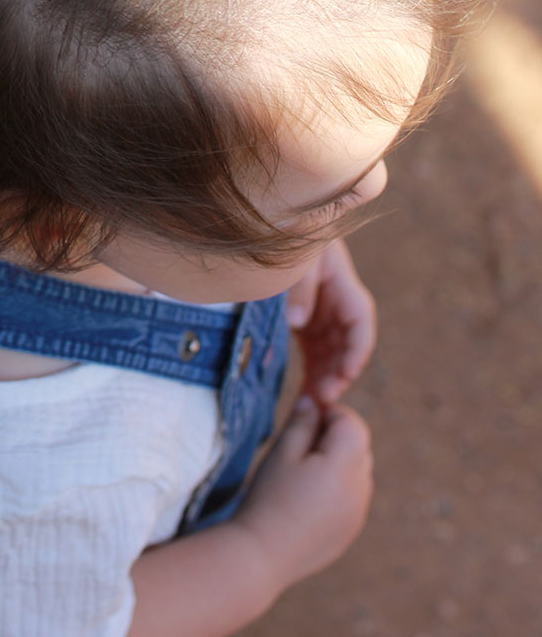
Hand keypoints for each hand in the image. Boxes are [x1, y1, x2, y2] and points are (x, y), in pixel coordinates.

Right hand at [235, 397, 372, 591]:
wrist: (262, 555)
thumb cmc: (268, 498)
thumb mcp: (282, 451)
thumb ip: (303, 422)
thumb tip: (315, 401)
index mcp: (345, 465)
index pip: (352, 423)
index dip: (328, 414)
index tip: (301, 422)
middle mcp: (361, 489)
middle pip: (358, 446)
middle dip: (333, 438)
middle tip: (297, 448)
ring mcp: (359, 512)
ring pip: (356, 471)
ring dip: (337, 463)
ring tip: (300, 476)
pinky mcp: (351, 530)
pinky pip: (352, 496)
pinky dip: (337, 488)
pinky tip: (306, 499)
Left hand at [286, 239, 376, 405]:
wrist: (275, 227)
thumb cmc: (289, 235)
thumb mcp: (298, 256)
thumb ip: (300, 285)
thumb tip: (297, 322)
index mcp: (343, 287)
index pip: (360, 323)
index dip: (356, 351)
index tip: (346, 375)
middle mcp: (338, 308)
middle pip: (346, 348)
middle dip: (338, 375)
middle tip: (322, 400)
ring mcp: (324, 320)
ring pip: (332, 359)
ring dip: (325, 383)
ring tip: (310, 409)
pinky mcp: (308, 328)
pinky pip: (315, 358)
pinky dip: (311, 378)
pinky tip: (303, 401)